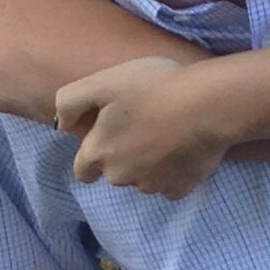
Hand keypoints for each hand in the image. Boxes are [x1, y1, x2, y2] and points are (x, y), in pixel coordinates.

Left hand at [57, 58, 231, 197]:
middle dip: (121, 155)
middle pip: (113, 173)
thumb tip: (62, 124)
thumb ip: (70, 101)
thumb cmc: (153, 88)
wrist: (208, 105)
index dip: (91, 154)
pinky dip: (173, 172)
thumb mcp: (103, 82)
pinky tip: (182, 150)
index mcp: (100, 153)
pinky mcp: (181, 187)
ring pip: (142, 179)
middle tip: (141, 124)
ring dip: (147, 163)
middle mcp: (121, 176)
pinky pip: (170, 185)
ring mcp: (152, 185)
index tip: (107, 136)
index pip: (82, 170)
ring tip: (165, 133)